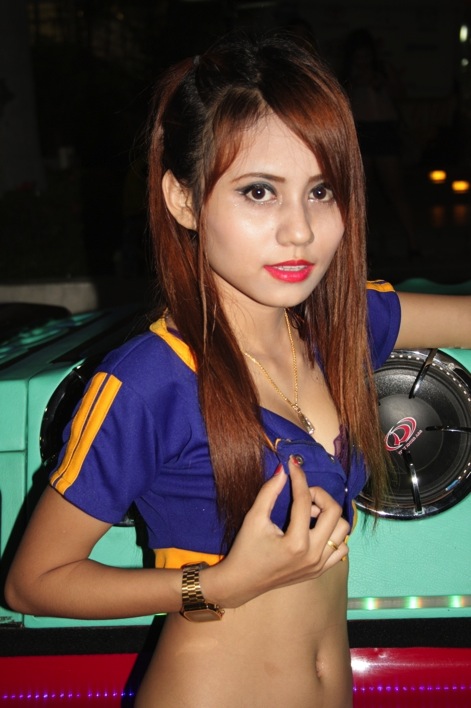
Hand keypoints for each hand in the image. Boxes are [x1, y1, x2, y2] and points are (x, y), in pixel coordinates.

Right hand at [203, 456, 349, 608]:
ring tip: (309, 514)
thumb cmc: (245, 549)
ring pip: (343, 530)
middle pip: (334, 511)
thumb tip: (283, 470)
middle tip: (303, 494)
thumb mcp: (254, 518)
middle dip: (319, 494)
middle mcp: (313, 555)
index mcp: (296, 543)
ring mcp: (319, 565)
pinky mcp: (320, 570)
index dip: (299, 478)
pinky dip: (333, 535)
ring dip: (329, 515)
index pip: (305, 500)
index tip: (293, 465)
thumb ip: (269, 492)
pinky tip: (315, 529)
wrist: (242, 582)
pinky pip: (341, 548)